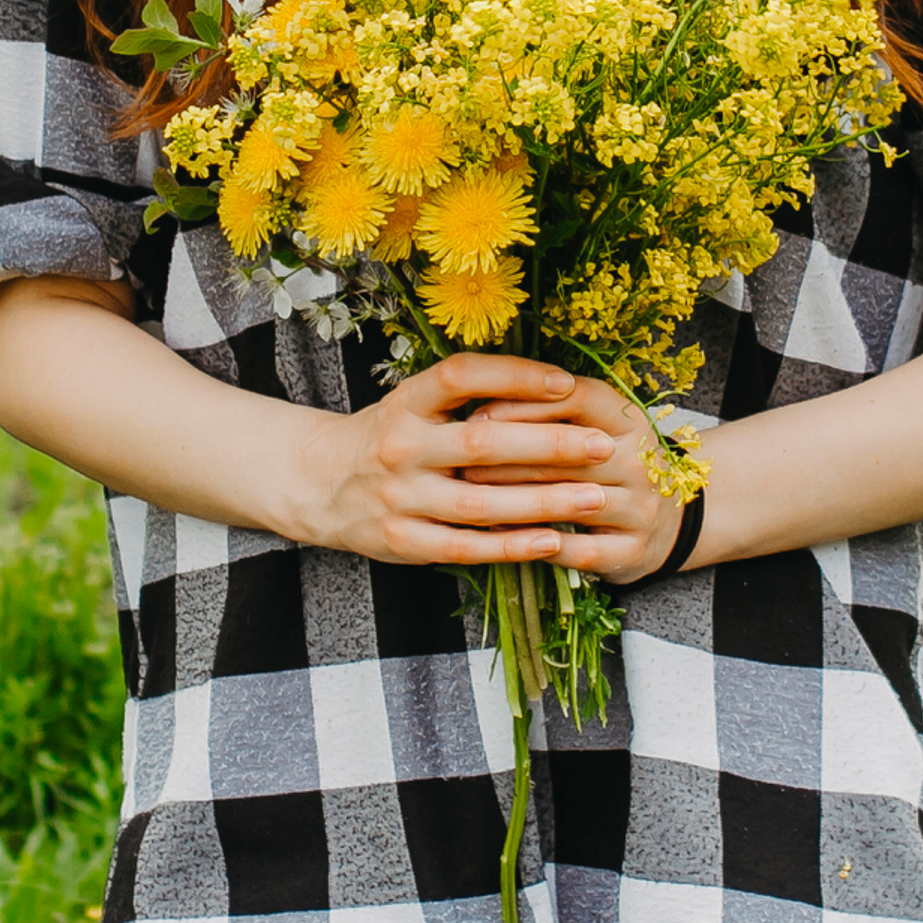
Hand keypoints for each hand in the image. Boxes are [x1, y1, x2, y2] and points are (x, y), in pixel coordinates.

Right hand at [285, 355, 619, 566]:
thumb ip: (467, 396)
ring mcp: (400, 497)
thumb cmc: (388, 436)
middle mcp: (400, 445)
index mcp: (406, 401)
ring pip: (481, 503)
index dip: (514, 376)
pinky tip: (553, 541)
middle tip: (603, 445)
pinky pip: (466, 547)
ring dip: (544, 501)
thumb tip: (551, 388)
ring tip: (595, 497)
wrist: (319, 483)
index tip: (565, 383)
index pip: (461, 375)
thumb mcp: (413, 403)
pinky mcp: (403, 541)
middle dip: (550, 445)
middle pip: (482, 442)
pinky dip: (512, 546)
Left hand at [461, 375, 689, 583]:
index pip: (575, 398)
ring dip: (514, 497)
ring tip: (470, 493)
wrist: (669, 521)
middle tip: (460, 455)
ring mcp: (641, 508)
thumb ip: (551, 412)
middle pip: (566, 451)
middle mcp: (641, 460)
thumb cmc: (611, 464)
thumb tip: (479, 400)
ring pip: (568, 499)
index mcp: (629, 419)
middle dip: (505, 452)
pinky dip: (535, 542)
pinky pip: (576, 548)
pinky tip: (500, 535)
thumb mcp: (596, 427)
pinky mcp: (632, 551)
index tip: (477, 413)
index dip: (523, 403)